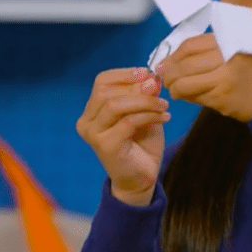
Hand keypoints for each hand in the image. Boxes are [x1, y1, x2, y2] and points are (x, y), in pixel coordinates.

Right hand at [76, 68, 170, 205]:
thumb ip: (145, 95)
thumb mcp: (145, 112)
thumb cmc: (141, 143)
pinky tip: (165, 118)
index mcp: (92, 110)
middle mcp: (87, 122)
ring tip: (164, 105)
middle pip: (106, 91)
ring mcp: (93, 135)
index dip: (125, 74)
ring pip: (115, 105)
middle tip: (158, 90)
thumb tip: (152, 76)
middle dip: (136, 87)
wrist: (142, 177)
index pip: (102, 81)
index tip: (148, 73)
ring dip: (144, 102)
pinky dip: (149, 116)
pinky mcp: (105, 146)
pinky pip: (128, 122)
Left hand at [156, 34, 251, 121]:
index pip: (191, 46)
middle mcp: (227, 57)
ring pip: (184, 82)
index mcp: (233, 41)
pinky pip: (194, 96)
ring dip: (174, 86)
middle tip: (165, 76)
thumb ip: (220, 46)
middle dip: (169, 72)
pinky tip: (187, 95)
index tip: (167, 60)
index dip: (174, 54)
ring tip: (174, 88)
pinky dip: (186, 96)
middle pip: (184, 63)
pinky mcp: (221, 99)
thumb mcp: (248, 48)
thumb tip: (181, 54)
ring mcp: (223, 79)